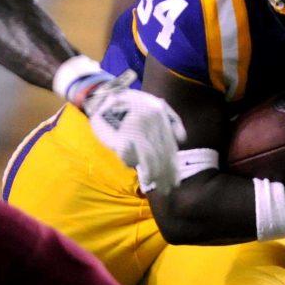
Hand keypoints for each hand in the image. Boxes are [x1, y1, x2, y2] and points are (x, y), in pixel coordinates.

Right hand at [79, 71, 186, 194]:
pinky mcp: (119, 137)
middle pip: (161, 155)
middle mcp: (150, 123)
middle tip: (166, 190)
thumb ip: (172, 119)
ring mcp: (134, 130)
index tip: (176, 182)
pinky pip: (128, 156)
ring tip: (152, 185)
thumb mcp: (155, 104)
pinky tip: (132, 167)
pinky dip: (130, 163)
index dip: (173, 166)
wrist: (102, 95)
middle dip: (164, 175)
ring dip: (151, 174)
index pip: (170, 147)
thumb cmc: (131, 103)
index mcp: (160, 115)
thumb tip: (181, 140)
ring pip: (148, 158)